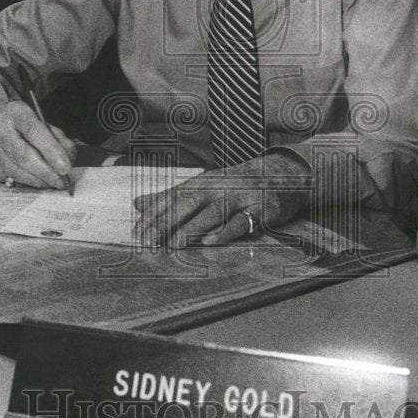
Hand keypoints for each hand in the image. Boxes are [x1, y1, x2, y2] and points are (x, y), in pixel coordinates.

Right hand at [0, 101, 76, 188]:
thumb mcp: (49, 127)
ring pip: (14, 170)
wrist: (6, 128)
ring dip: (36, 181)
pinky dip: (24, 183)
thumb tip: (66, 163)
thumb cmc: (32, 129)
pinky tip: (36, 182)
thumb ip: (61, 142)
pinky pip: (7, 177)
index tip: (65, 168)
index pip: (34, 131)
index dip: (51, 151)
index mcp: (17, 111)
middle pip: (22, 155)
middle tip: (60, 182)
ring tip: (51, 184)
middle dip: (45, 172)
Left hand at [132, 152, 311, 248]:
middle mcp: (218, 187)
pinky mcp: (259, 210)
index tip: (137, 233)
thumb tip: (138, 204)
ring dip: (193, 228)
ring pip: (213, 212)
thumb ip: (171, 197)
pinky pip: (241, 222)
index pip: (172, 197)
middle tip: (150, 241)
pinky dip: (226, 231)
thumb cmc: (235, 184)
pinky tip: (211, 241)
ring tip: (175, 243)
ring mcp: (239, 197)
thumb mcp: (203, 186)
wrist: (281, 174)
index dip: (154, 215)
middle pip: (188, 203)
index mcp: (201, 182)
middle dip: (167, 223)